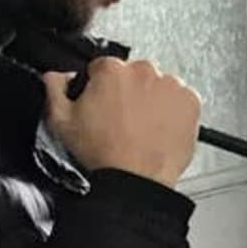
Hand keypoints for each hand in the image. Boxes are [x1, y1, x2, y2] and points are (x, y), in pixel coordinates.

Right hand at [47, 55, 201, 188]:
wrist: (136, 179)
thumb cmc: (103, 153)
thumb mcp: (61, 120)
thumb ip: (55, 89)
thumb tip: (56, 76)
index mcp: (111, 70)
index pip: (102, 68)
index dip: (98, 87)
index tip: (101, 103)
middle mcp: (144, 71)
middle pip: (133, 75)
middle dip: (127, 92)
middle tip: (121, 119)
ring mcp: (171, 86)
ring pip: (158, 86)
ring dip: (151, 100)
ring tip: (141, 127)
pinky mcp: (191, 102)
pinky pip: (181, 100)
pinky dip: (173, 111)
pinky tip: (159, 129)